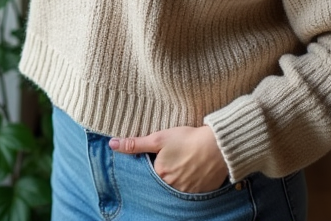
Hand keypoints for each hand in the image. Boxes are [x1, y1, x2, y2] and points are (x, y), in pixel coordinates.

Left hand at [109, 125, 228, 193]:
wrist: (218, 146)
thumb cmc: (188, 139)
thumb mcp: (158, 138)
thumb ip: (135, 144)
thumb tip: (112, 144)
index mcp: (160, 175)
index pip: (150, 173)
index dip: (155, 163)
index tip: (162, 155)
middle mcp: (173, 187)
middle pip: (163, 182)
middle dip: (166, 172)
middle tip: (176, 160)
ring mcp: (188, 192)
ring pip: (177, 187)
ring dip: (179, 178)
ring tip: (185, 164)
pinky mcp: (202, 193)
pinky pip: (192, 191)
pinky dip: (191, 182)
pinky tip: (195, 171)